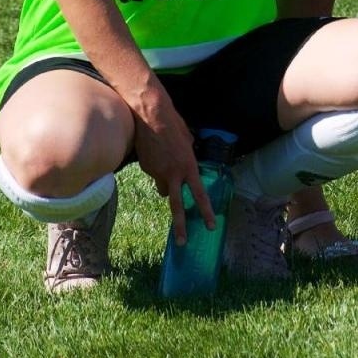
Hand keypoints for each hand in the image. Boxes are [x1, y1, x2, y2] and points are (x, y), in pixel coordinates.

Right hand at [130, 88, 211, 243]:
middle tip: (183, 241)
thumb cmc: (173, 124)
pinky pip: (153, 174)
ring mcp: (158, 173)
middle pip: (177, 206)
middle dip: (181, 226)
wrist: (150, 116)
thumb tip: (186, 164)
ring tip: (164, 161)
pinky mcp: (146, 169)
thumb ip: (189, 155)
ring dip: (165, 183)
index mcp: (189, 167)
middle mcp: (174, 174)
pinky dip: (155, 168)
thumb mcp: (188, 140)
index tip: (211, 226)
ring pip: (163, 188)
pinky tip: (154, 152)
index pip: (199, 194)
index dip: (206, 212)